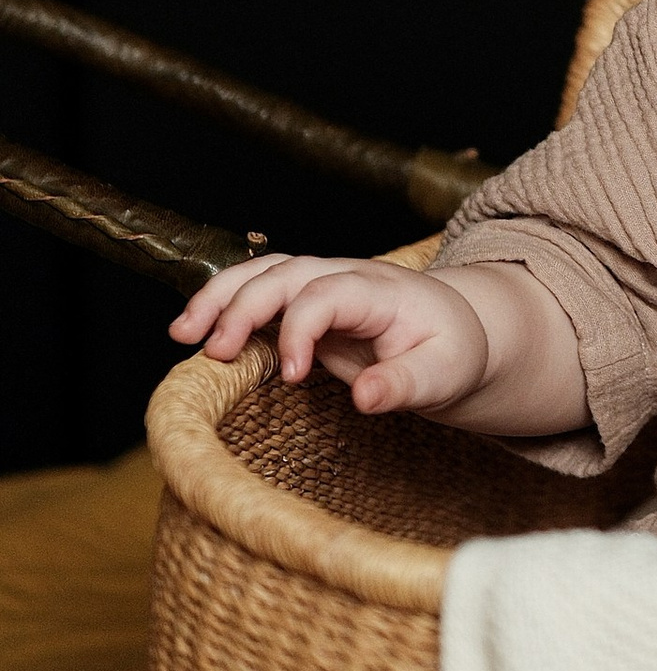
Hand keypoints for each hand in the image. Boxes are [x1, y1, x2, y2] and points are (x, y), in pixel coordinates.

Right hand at [170, 253, 503, 417]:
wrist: (460, 331)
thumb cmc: (452, 352)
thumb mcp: (445, 374)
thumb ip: (406, 383)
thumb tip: (365, 398)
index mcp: (381, 290)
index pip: (327, 294)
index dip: (301, 330)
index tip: (291, 376)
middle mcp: (346, 276)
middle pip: (285, 272)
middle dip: (243, 306)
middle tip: (216, 353)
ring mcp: (324, 284)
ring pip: (264, 272)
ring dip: (220, 296)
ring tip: (182, 334)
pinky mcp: (307, 303)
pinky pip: (260, 292)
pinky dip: (225, 305)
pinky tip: (196, 335)